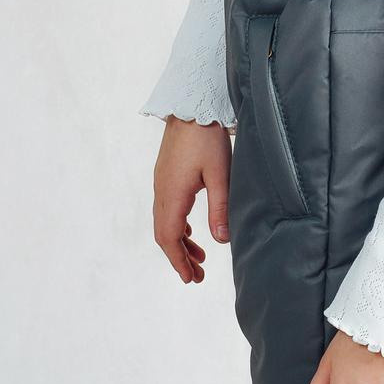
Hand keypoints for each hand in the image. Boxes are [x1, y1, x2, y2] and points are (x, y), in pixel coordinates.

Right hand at [151, 114, 235, 282]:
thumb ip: (220, 208)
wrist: (191, 105)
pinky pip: (167, 209)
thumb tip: (221, 241)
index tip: (190, 278)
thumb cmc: (207, 136)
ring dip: (179, 242)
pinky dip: (177, 226)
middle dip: (179, 257)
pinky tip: (190, 232)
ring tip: (199, 258)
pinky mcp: (166, 175)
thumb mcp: (220, 174)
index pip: (169, 238)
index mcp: (172, 194)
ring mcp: (161, 182)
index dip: (178, 261)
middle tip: (196, 276)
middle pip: (164, 234)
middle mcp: (161, 191)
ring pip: (164, 222)